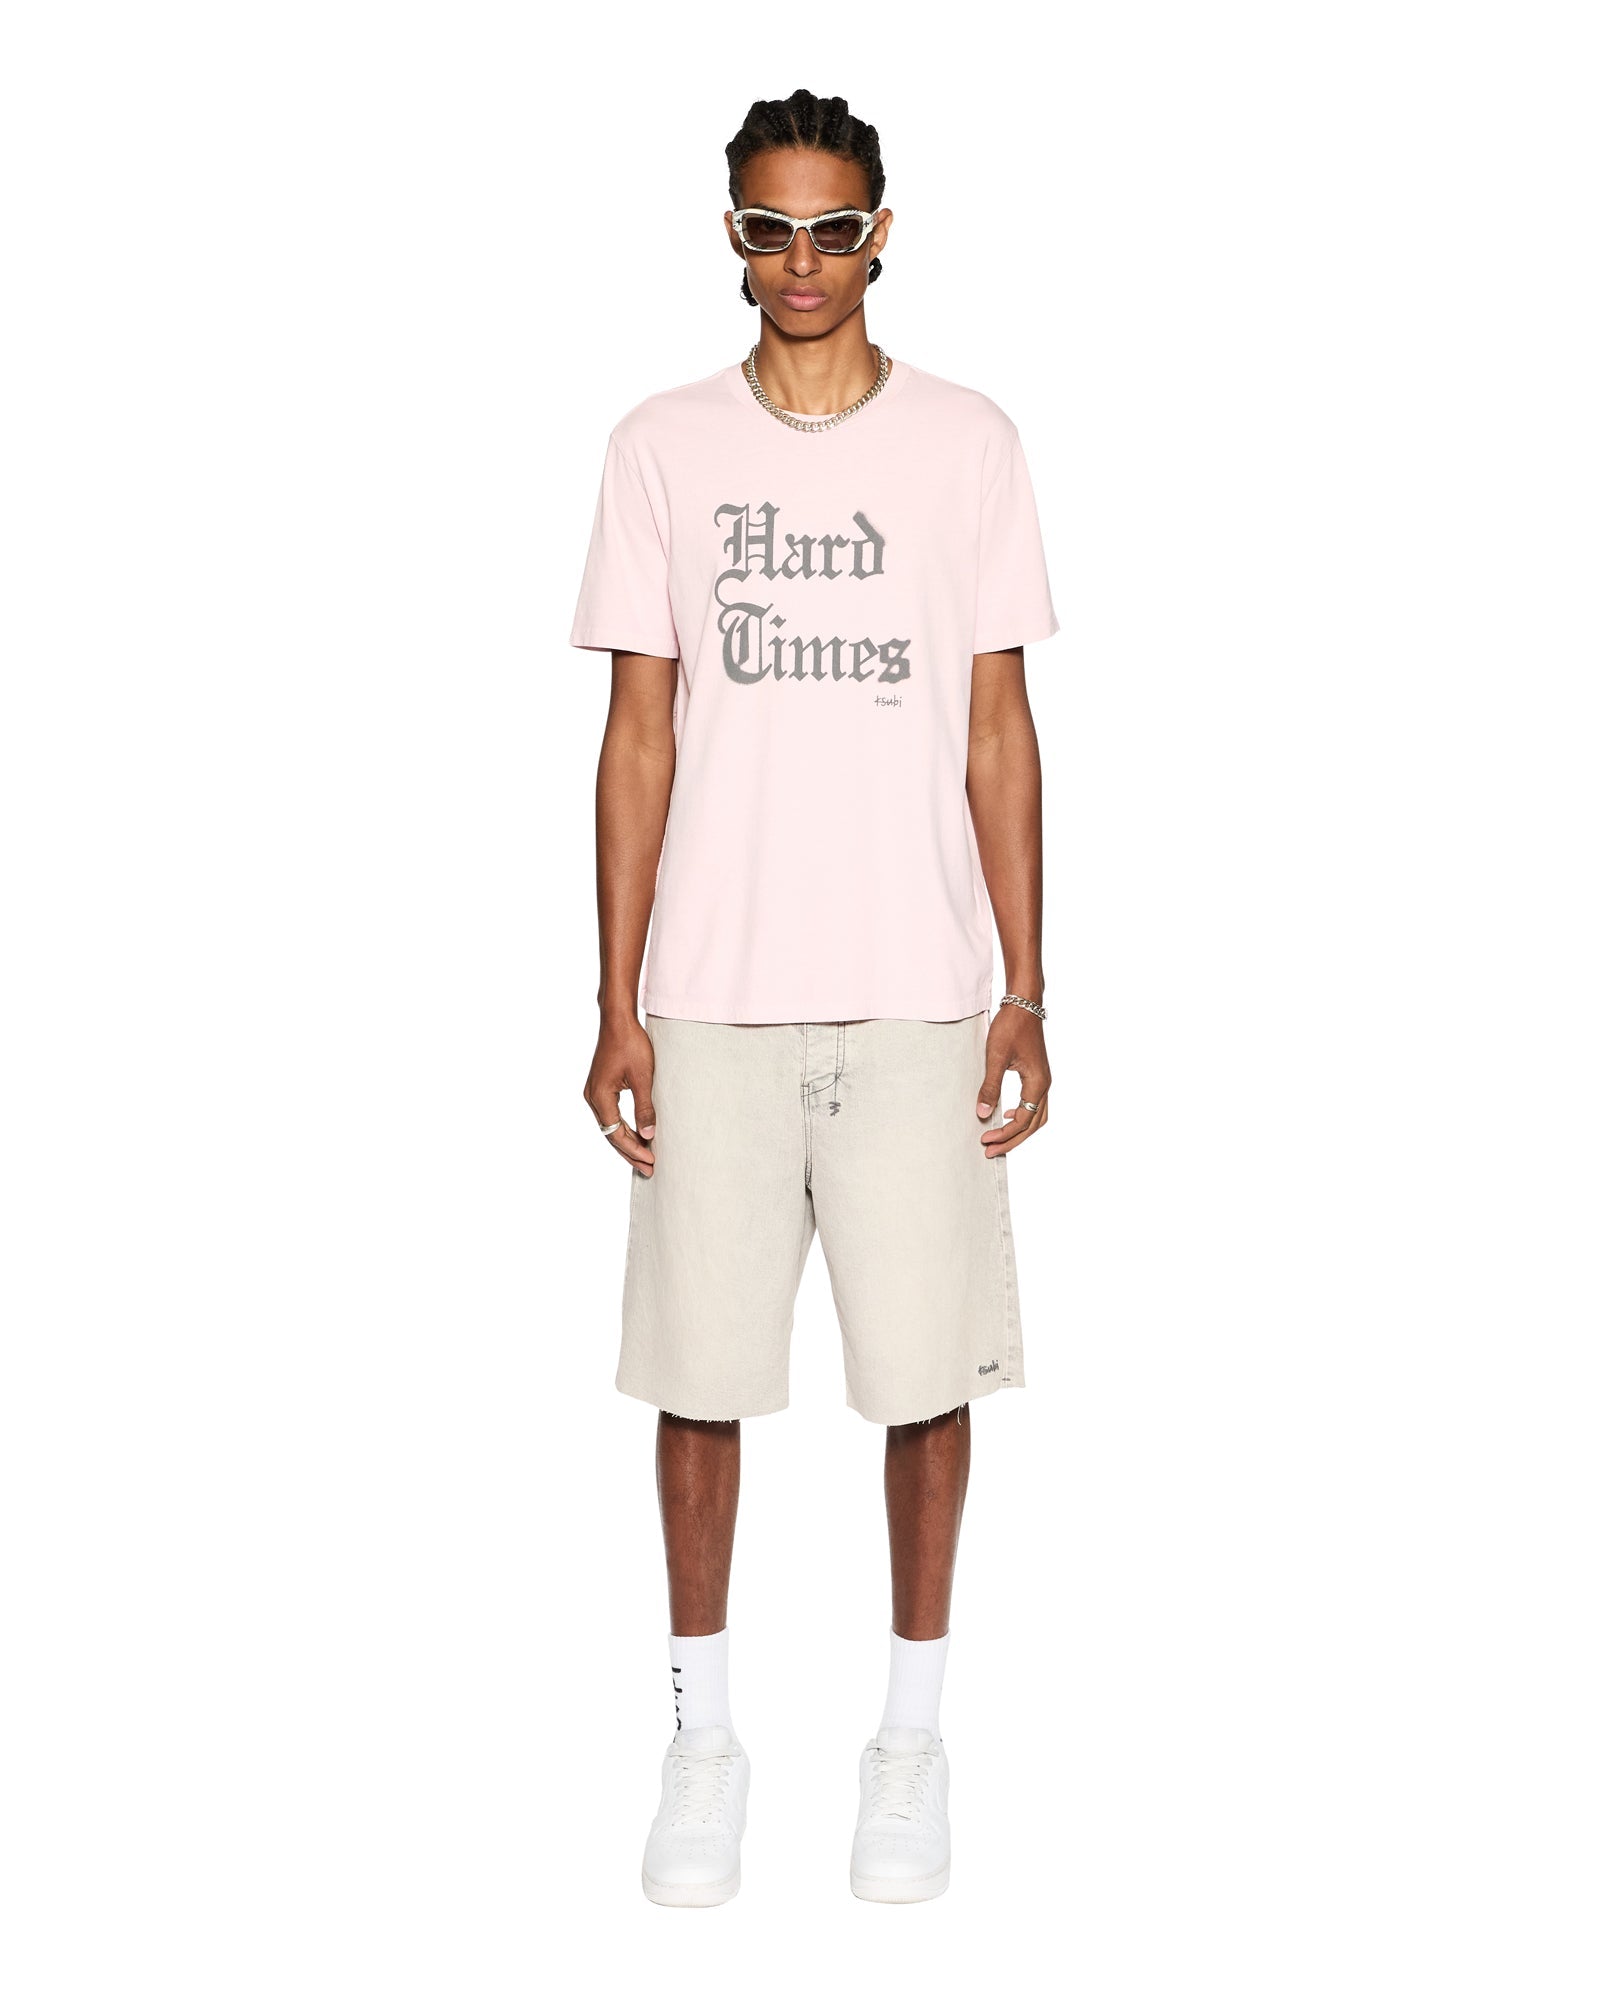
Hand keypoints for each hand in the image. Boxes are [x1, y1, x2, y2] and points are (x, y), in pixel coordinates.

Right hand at [584, 1013, 656, 1174]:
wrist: (618, 1021)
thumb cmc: (631, 1045)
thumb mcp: (643, 1078)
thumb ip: (645, 1108)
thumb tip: (648, 1136)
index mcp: (600, 1097)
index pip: (617, 1134)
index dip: (634, 1150)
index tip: (651, 1161)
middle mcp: (592, 1098)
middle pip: (611, 1134)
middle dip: (630, 1152)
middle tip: (649, 1169)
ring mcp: (594, 1093)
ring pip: (611, 1126)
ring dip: (627, 1142)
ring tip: (645, 1158)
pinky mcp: (600, 1088)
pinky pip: (611, 1115)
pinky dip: (624, 1128)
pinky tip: (637, 1136)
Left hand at [976, 1006, 1050, 1157]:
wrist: (1024, 1003)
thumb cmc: (1011, 1027)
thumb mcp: (996, 1058)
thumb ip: (990, 1087)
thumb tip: (982, 1114)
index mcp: (1037, 1083)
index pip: (1022, 1121)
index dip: (1004, 1134)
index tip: (984, 1141)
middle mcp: (1044, 1085)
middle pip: (1033, 1124)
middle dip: (1012, 1140)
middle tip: (991, 1151)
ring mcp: (1042, 1079)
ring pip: (1037, 1115)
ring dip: (1019, 1130)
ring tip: (1000, 1138)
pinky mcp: (1037, 1074)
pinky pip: (1034, 1103)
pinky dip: (1023, 1115)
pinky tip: (1006, 1113)